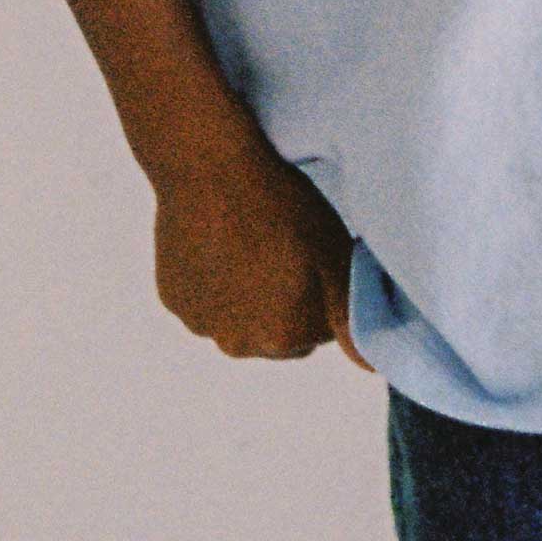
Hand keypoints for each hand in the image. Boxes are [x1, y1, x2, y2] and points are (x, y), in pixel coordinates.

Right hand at [148, 115, 376, 368]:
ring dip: (244, 299)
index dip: (320, 297)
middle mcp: (240, 344)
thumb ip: (350, 319)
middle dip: (282, 307)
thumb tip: (368, 368)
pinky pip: (202, 301)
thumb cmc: (283, 208)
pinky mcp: (172, 300)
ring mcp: (201, 324)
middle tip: (281, 254)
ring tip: (247, 248)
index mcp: (286, 338)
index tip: (313, 261)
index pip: (317, 334)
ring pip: (236, 320)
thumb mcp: (335, 256)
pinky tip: (217, 245)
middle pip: (275, 335)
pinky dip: (210, 284)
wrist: (212, 172)